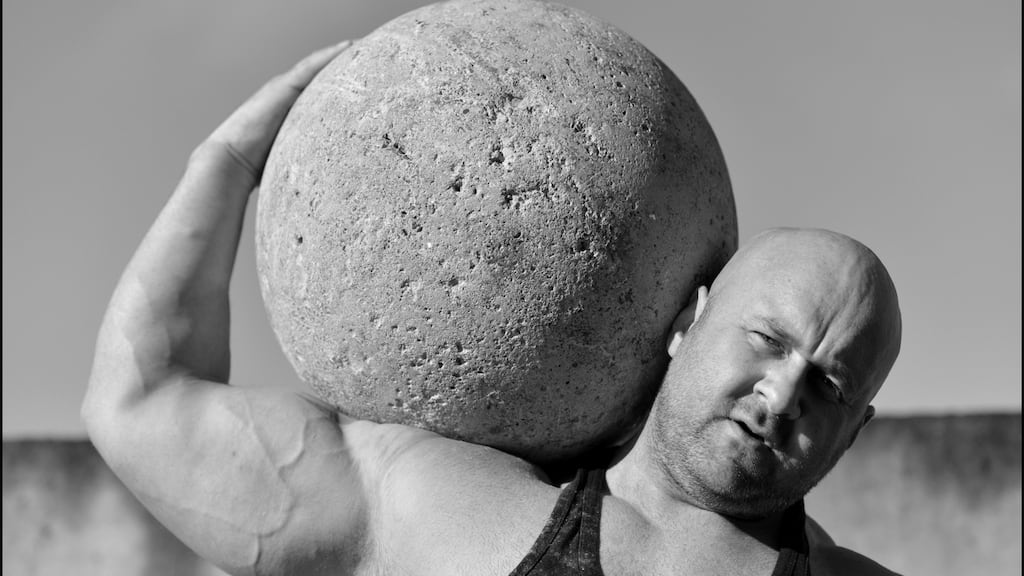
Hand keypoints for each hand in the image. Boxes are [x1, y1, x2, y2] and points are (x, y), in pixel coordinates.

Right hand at [202, 40, 351, 189]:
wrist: (231, 163)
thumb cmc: (257, 171)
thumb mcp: (292, 161)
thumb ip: (308, 163)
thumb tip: (333, 187)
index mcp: (289, 114)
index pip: (318, 95)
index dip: (337, 87)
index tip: (361, 83)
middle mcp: (286, 97)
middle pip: (319, 77)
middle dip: (341, 68)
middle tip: (369, 59)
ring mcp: (282, 89)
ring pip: (317, 67)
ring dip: (339, 55)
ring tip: (363, 46)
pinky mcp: (282, 87)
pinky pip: (311, 66)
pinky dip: (329, 55)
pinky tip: (349, 46)